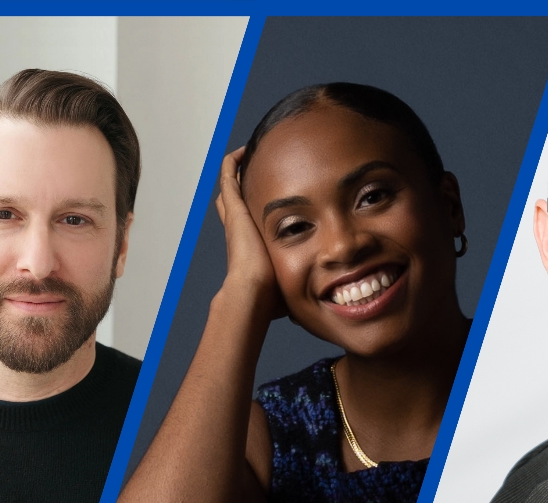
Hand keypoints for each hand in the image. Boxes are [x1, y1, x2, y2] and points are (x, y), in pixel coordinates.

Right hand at [214, 146, 286, 317]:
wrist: (252, 293)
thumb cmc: (266, 298)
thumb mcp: (288, 288)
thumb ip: (301, 289)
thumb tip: (317, 307)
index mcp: (248, 247)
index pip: (244, 223)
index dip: (248, 210)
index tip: (259, 201)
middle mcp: (238, 229)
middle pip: (233, 202)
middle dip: (241, 188)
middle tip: (251, 172)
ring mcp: (235, 217)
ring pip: (231, 187)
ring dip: (239, 172)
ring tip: (249, 155)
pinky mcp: (235, 208)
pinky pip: (230, 177)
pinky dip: (234, 163)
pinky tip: (243, 151)